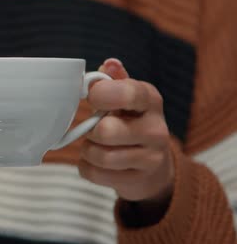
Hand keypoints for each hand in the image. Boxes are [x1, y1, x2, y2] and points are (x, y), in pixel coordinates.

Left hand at [78, 58, 174, 206]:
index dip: (102, 95)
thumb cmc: (130, 122)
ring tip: (95, 145)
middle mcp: (156, 129)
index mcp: (150, 100)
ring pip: (100, 156)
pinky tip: (96, 163)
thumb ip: (114, 80)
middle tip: (93, 129)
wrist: (152, 165)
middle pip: (107, 131)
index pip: (129, 93)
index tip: (92, 98)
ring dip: (88, 151)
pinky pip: (96, 174)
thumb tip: (109, 63)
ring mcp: (151, 158)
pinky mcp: (139, 180)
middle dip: (90, 130)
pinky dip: (87, 168)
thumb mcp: (126, 98)